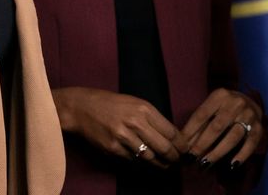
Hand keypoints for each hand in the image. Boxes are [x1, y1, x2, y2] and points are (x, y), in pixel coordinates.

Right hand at [52, 87, 183, 167]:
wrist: (82, 108)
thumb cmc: (112, 104)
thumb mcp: (136, 103)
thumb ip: (153, 118)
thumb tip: (171, 135)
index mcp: (144, 109)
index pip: (170, 131)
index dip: (181, 144)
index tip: (185, 149)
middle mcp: (135, 122)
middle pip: (163, 147)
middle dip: (174, 157)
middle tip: (179, 161)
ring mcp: (123, 137)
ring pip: (149, 157)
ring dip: (160, 164)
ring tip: (167, 165)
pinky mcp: (112, 148)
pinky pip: (133, 159)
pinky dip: (141, 162)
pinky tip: (146, 161)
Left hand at [179, 88, 263, 168]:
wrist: (249, 102)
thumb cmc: (224, 107)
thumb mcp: (211, 108)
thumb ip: (199, 124)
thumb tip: (185, 144)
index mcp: (220, 95)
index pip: (202, 115)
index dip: (190, 132)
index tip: (182, 146)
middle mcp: (236, 103)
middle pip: (217, 127)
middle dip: (202, 144)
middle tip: (192, 158)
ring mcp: (249, 115)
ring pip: (233, 136)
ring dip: (218, 152)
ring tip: (206, 163)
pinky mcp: (259, 127)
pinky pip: (250, 144)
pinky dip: (242, 155)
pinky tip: (232, 164)